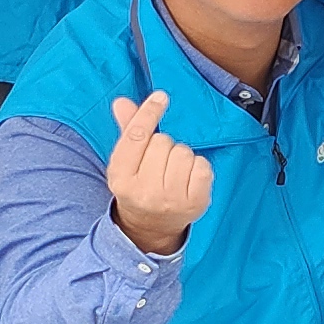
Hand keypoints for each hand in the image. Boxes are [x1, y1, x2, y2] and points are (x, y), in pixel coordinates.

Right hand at [104, 91, 211, 257]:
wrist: (151, 227)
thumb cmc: (139, 185)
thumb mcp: (126, 162)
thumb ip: (128, 130)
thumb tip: (121, 102)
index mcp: (120, 177)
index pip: (137, 136)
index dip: (149, 112)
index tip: (161, 97)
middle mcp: (144, 190)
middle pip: (162, 141)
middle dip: (163, 145)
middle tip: (158, 164)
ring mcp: (171, 199)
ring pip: (183, 151)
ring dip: (181, 156)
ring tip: (173, 172)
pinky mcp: (195, 203)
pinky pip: (203, 165)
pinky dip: (198, 166)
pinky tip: (188, 179)